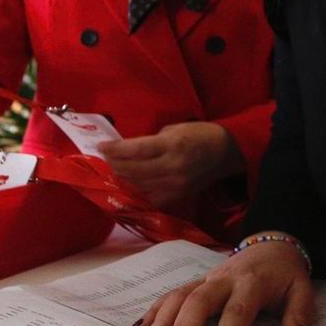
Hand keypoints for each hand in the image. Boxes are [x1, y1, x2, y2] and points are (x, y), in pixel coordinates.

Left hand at [97, 121, 241, 209]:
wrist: (224, 152)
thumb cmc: (199, 134)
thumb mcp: (174, 129)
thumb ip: (151, 141)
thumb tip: (128, 149)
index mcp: (172, 145)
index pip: (136, 150)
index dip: (115, 150)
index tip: (101, 146)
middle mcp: (172, 167)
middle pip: (133, 170)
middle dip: (115, 163)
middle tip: (105, 157)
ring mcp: (175, 184)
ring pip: (139, 184)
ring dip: (123, 176)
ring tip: (114, 168)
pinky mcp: (177, 195)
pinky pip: (150, 196)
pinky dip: (137, 189)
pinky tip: (130, 182)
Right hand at [134, 238, 312, 325]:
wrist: (272, 245)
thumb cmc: (285, 274)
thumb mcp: (302, 289)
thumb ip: (299, 313)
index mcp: (251, 283)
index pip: (237, 311)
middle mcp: (223, 279)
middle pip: (198, 301)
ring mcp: (206, 279)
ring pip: (179, 295)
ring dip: (161, 320)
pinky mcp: (196, 282)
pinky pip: (172, 294)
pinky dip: (154, 310)